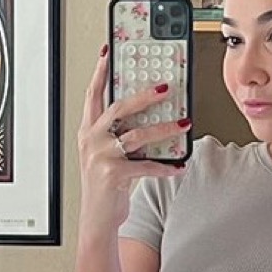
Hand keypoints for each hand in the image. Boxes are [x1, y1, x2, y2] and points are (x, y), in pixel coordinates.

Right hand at [77, 44, 188, 233]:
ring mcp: (100, 157)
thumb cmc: (106, 185)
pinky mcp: (112, 174)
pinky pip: (145, 165)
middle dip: (144, 96)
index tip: (109, 51)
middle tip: (166, 88)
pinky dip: (165, 166)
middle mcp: (91, 140)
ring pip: (136, 135)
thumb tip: (149, 115)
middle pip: (118, 108)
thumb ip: (120, 134)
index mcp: (88, 131)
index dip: (101, 72)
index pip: (93, 94)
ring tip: (183, 124)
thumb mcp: (107, 154)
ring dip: (163, 129)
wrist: (97, 219)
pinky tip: (179, 165)